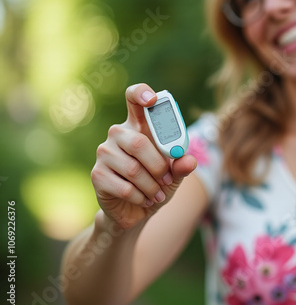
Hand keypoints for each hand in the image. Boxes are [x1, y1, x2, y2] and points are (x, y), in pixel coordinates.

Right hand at [91, 83, 196, 229]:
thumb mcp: (174, 175)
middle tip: (167, 180)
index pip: (134, 99)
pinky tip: (144, 200)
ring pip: (132, 168)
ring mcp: (104, 153)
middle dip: (158, 166)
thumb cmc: (156, 185)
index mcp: (138, 126)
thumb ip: (181, 166)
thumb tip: (189, 160)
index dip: (141, 93)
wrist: (135, 211)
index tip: (153, 99)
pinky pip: (124, 187)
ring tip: (157, 194)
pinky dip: (141, 197)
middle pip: (138, 142)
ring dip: (151, 186)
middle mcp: (118, 134)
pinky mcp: (97, 174)